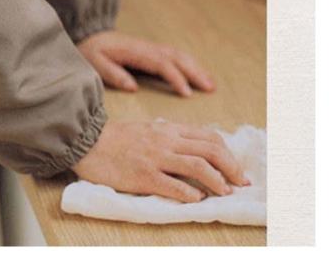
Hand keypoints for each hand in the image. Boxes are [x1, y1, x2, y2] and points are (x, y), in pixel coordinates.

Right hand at [73, 120, 249, 201]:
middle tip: (241, 183)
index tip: (235, 169)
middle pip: (210, 149)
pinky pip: (174, 185)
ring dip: (218, 180)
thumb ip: (168, 137)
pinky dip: (191, 193)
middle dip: (231, 167)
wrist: (87, 142)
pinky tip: (198, 199)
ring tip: (226, 192)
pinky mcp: (143, 175)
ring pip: (198, 165)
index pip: (208, 136)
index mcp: (167, 129)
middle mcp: (165, 140)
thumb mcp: (146, 129)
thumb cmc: (115, 138)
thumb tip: (191, 148)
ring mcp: (155, 157)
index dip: (228, 153)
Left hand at [76, 30, 214, 96]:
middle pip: (176, 58)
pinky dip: (189, 63)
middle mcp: (147, 48)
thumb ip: (112, 74)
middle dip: (195, 72)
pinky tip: (198, 73)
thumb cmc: (91, 51)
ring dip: (196, 68)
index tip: (187, 93)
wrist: (89, 33)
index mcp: (135, 51)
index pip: (161, 64)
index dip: (175, 78)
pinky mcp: (151, 50)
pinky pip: (174, 55)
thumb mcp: (95, 63)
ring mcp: (151, 47)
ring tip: (211, 84)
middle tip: (210, 89)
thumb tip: (133, 87)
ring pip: (179, 55)